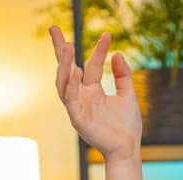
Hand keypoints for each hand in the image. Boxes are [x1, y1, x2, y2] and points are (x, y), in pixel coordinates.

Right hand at [51, 27, 140, 163]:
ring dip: (63, 64)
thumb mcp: (128, 95)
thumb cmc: (127, 127)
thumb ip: (123, 75)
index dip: (99, 50)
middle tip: (54, 28)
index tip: (108, 35)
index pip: (91, 65)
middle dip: (59, 49)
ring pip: (63, 83)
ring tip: (68, 46)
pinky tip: (75, 71)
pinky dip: (70, 85)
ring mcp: (77, 107)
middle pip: (66, 69)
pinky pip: (70, 99)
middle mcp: (82, 97)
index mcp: (92, 91)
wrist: (128, 149)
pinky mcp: (77, 119)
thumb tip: (117, 53)